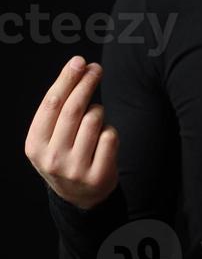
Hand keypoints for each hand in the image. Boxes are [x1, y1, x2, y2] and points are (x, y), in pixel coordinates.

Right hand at [25, 55, 119, 209]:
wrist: (81, 197)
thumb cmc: (66, 155)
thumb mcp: (50, 138)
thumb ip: (58, 108)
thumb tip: (77, 67)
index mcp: (35, 145)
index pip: (51, 104)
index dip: (66, 79)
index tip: (79, 61)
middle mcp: (52, 158)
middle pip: (73, 109)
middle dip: (86, 83)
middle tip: (96, 68)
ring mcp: (75, 169)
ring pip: (94, 120)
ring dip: (98, 111)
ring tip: (95, 119)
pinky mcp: (98, 175)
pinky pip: (110, 136)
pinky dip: (110, 131)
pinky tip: (103, 139)